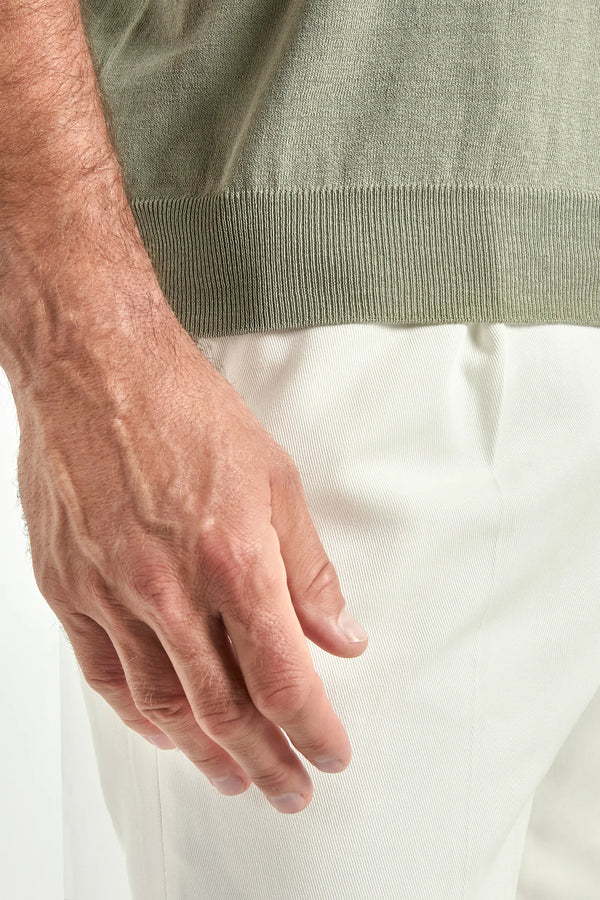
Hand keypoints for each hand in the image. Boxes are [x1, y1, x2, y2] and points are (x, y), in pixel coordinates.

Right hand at [13, 298, 367, 814]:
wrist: (97, 370)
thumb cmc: (185, 411)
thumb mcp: (274, 480)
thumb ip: (308, 570)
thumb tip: (339, 635)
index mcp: (233, 559)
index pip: (282, 677)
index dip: (311, 728)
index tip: (330, 753)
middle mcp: (169, 588)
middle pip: (226, 708)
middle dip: (267, 760)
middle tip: (289, 788)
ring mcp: (112, 593)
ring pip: (163, 704)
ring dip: (206, 751)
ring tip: (234, 776)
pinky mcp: (69, 588)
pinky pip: (106, 674)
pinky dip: (140, 716)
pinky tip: (165, 733)